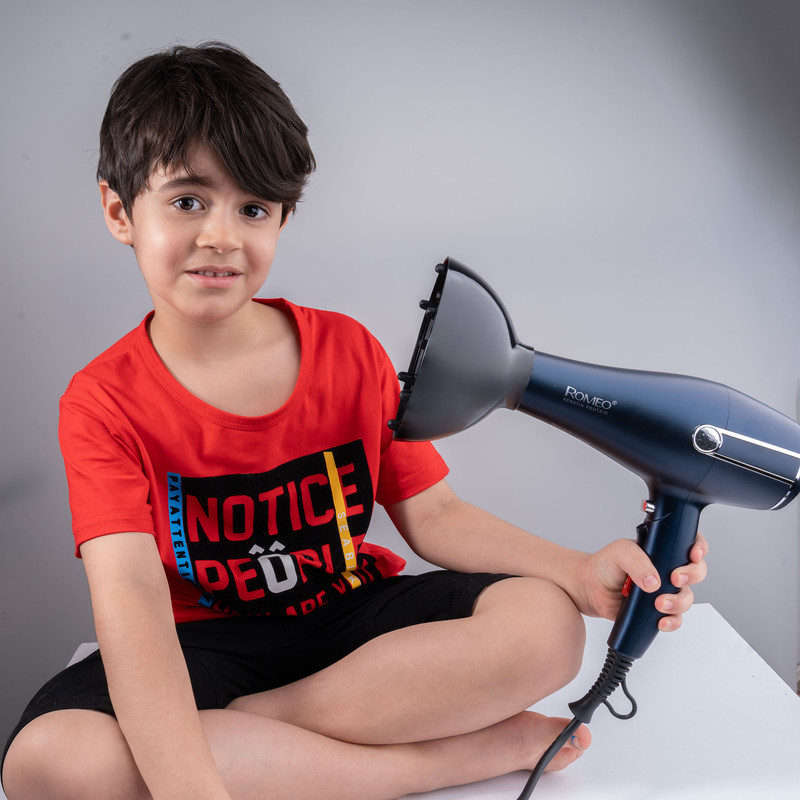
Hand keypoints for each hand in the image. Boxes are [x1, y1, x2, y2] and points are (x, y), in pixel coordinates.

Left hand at [568, 533, 708, 630]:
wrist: (588, 589)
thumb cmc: (603, 566)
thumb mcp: (619, 553)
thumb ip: (637, 561)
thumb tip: (654, 581)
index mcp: (660, 551)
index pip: (688, 545)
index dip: (698, 548)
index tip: (694, 554)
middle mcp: (665, 570)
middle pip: (695, 573)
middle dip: (691, 576)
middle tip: (675, 579)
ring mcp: (663, 591)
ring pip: (686, 598)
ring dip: (678, 602)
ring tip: (659, 603)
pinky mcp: (656, 611)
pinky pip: (675, 618)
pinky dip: (672, 621)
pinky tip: (661, 621)